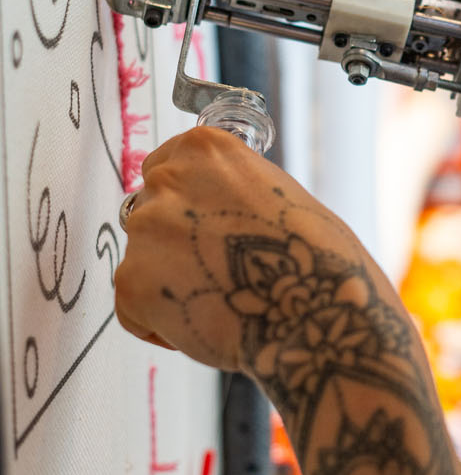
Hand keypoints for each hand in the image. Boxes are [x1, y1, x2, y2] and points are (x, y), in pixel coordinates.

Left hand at [114, 126, 378, 377]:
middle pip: (149, 211)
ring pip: (142, 261)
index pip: (166, 166)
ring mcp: (144, 232)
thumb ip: (231, 191)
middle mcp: (167, 181)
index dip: (185, 202)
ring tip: (220, 303)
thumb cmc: (315, 256)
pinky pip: (133, 307)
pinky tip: (206, 325)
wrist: (315, 311)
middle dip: (174, 242)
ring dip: (169, 282)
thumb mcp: (277, 193)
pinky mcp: (132, 284)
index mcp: (204, 149)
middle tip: (215, 272)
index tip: (202, 226)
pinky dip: (160, 323)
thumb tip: (212, 211)